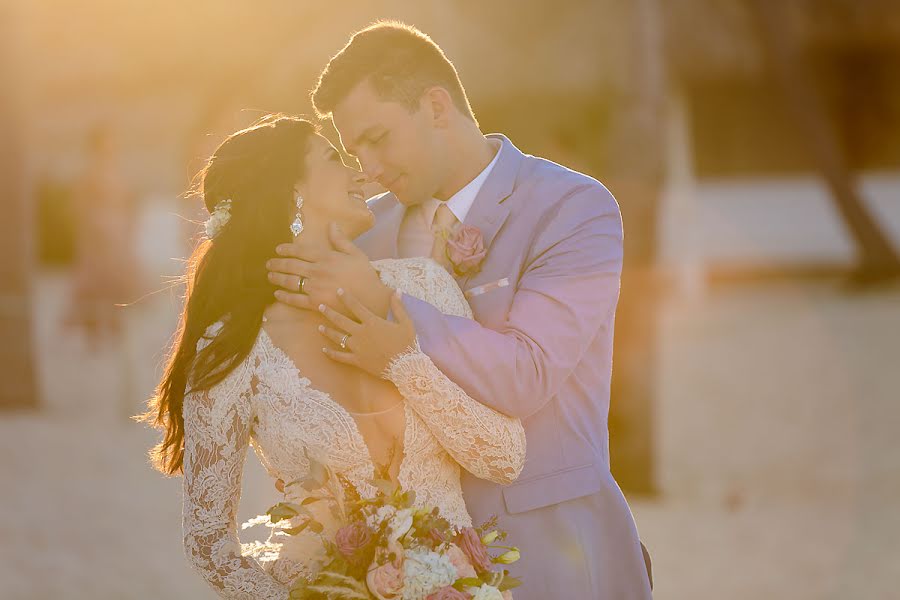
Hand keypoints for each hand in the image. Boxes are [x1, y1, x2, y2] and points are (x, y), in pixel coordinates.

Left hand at [268, 223, 390, 316]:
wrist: (372, 299)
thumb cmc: (366, 276)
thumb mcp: (356, 254)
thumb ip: (341, 240)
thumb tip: (331, 224)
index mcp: (326, 257)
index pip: (301, 251)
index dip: (287, 249)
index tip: (278, 249)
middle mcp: (317, 271)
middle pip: (291, 265)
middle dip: (277, 264)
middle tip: (269, 264)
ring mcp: (315, 287)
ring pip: (290, 281)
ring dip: (277, 278)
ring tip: (270, 276)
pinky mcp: (315, 303)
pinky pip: (295, 299)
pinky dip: (284, 296)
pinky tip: (278, 294)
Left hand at [317, 287, 416, 377]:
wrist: (405, 366)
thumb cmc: (407, 344)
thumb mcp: (406, 322)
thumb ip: (399, 307)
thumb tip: (397, 291)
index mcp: (372, 322)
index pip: (356, 306)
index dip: (346, 298)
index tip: (338, 291)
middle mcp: (361, 333)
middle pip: (341, 320)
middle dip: (329, 312)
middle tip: (319, 306)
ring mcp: (357, 347)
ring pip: (338, 337)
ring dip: (327, 331)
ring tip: (319, 327)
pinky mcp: (357, 360)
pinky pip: (341, 356)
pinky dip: (331, 353)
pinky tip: (324, 350)